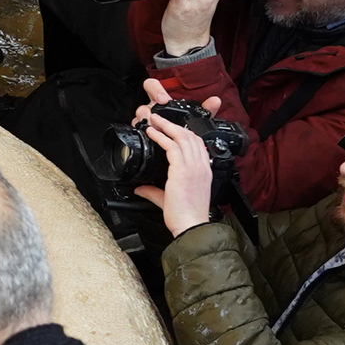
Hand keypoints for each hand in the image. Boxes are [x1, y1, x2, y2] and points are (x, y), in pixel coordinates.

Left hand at [130, 81, 218, 232]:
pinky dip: (161, 137)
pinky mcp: (183, 171)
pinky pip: (173, 147)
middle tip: (160, 117)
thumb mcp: (168, 200)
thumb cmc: (186, 216)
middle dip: (175, 124)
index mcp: (203, 172)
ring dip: (167, 126)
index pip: (198, 144)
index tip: (174, 127)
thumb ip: (154, 192)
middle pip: (191, 136)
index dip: (186, 132)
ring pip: (182, 137)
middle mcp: (201, 167)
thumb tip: (140, 188)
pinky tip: (152, 132)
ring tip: (154, 119)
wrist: (191, 227)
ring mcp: (194, 168)